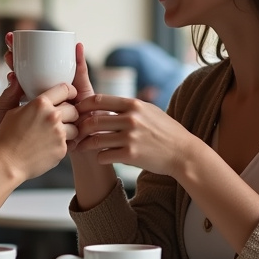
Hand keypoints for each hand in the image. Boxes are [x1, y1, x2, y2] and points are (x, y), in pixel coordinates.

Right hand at [0, 82, 78, 182]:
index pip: (65, 89)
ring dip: (69, 130)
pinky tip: (50, 147)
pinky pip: (70, 143)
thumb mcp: (12, 111)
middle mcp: (52, 116)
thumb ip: (28, 101)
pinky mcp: (61, 149)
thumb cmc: (6, 137)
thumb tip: (31, 91)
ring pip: (75, 128)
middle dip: (70, 113)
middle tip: (61, 118)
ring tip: (55, 134)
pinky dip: (62, 144)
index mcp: (40, 103)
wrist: (6, 163)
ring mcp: (59, 134)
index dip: (70, 91)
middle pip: (74, 109)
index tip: (70, 95)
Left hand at [74, 93, 203, 177]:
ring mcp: (130, 138)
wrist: (183, 153)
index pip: (98, 100)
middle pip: (93, 120)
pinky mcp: (130, 155)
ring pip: (95, 140)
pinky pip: (104, 156)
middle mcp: (131, 119)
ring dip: (85, 144)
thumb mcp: (149, 110)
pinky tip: (100, 157)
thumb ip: (129, 106)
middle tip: (75, 132)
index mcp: (134, 105)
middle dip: (80, 127)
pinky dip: (99, 157)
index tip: (77, 111)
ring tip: (80, 146)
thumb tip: (107, 103)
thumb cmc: (166, 131)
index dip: (83, 106)